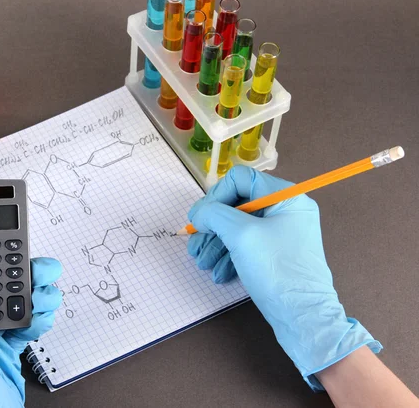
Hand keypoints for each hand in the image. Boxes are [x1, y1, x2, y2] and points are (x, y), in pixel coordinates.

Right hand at [188, 166, 381, 389]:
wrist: (305, 319)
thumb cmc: (276, 270)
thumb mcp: (241, 235)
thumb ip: (214, 214)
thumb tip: (199, 213)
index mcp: (285, 197)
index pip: (240, 180)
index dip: (215, 196)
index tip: (200, 219)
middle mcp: (286, 210)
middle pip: (237, 205)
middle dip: (213, 226)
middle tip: (194, 244)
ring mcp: (283, 233)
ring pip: (240, 228)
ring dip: (216, 244)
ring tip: (202, 262)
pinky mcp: (278, 255)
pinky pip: (248, 246)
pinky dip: (230, 256)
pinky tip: (219, 273)